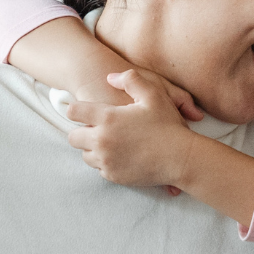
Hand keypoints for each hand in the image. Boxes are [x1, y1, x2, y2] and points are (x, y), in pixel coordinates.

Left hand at [65, 70, 200, 188]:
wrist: (180, 159)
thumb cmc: (168, 125)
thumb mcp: (154, 94)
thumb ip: (130, 80)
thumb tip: (110, 77)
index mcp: (108, 119)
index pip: (74, 112)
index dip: (77, 110)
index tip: (84, 111)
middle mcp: (102, 141)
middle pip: (73, 138)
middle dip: (81, 132)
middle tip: (97, 129)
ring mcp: (106, 160)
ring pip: (85, 155)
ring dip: (93, 149)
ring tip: (111, 143)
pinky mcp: (113, 176)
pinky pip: (100, 169)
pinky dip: (106, 163)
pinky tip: (121, 155)